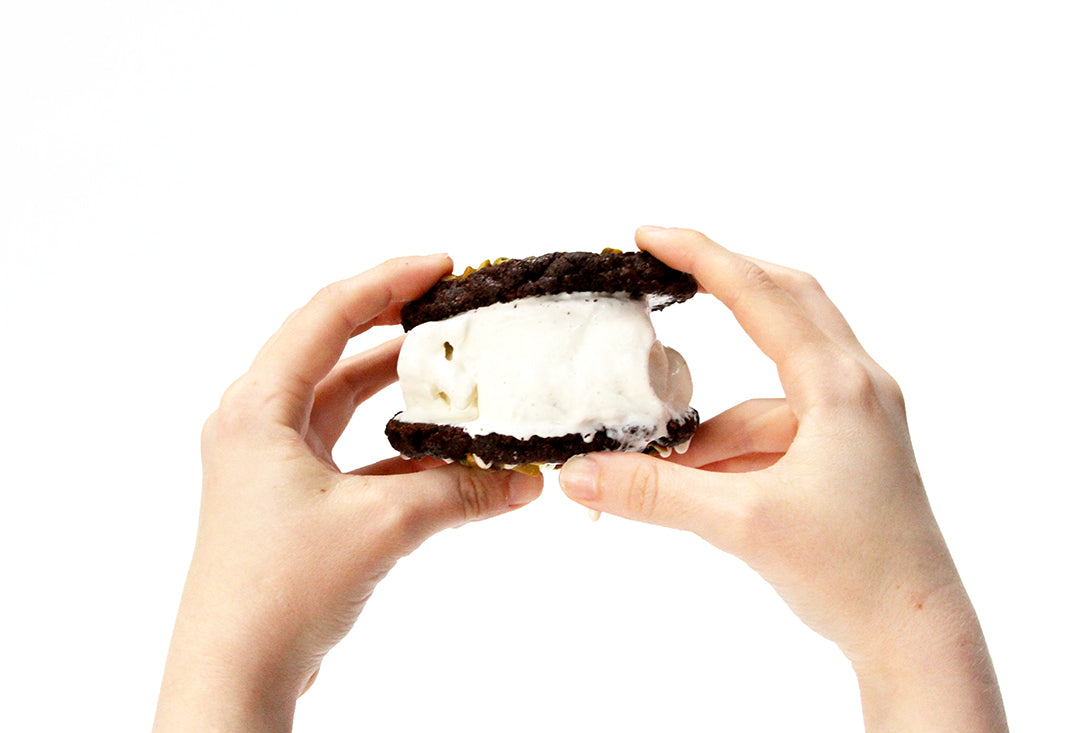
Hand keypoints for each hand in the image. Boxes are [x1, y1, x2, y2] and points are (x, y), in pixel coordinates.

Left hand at [154, 255, 542, 731]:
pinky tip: (441, 448)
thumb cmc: (280, 588)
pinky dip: (395, 445)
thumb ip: (461, 493)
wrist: (235, 671)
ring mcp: (272, 461)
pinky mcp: (291, 497)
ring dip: (396, 386)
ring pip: (342, 400)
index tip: (443, 266)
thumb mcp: (384, 524)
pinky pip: (349, 448)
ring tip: (452, 366)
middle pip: (332, 349)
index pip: (327, 316)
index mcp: (258, 408)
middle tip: (451, 306)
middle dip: (394, 325)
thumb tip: (526, 479)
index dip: (387, 282)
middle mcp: (258, 423)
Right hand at [559, 227, 1007, 731]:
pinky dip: (735, 447)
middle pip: (784, 304)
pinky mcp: (848, 448)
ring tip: (672, 466)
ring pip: (770, 384)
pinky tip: (708, 488)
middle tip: (662, 278)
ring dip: (717, 418)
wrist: (916, 633)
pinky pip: (778, 425)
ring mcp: (855, 417)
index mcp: (839, 386)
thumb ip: (654, 492)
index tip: (648, 234)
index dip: (702, 255)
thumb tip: (576, 475)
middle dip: (724, 286)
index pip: (761, 294)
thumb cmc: (851, 572)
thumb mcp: (742, 524)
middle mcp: (855, 386)